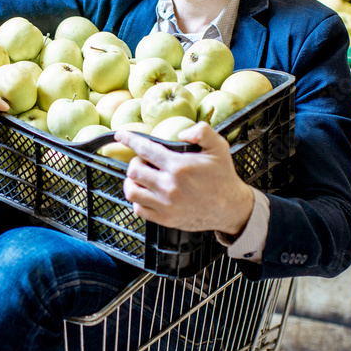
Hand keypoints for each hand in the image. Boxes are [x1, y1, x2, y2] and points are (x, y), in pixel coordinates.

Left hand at [113, 122, 254, 235]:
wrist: (230, 208)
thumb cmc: (223, 176)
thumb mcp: (218, 147)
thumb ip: (202, 132)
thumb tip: (182, 132)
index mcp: (179, 166)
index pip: (145, 149)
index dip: (129, 139)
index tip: (120, 135)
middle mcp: (169, 186)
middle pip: (134, 170)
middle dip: (135, 162)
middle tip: (143, 161)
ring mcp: (165, 205)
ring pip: (132, 191)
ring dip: (132, 181)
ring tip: (140, 177)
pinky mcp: (165, 219)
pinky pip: (139, 209)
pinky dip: (137, 200)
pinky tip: (145, 193)